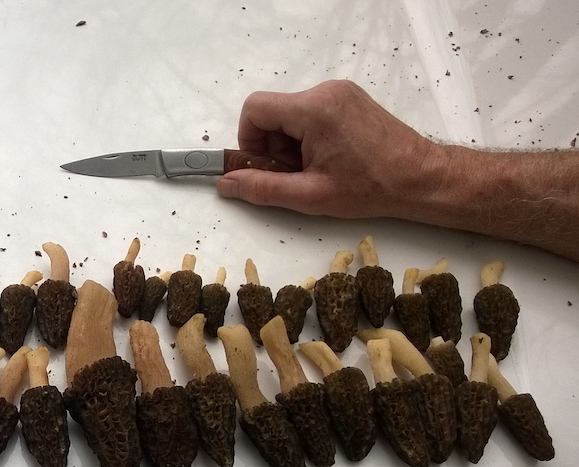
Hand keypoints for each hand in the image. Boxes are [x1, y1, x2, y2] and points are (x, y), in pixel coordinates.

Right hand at [217, 79, 443, 219]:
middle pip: (273, 112)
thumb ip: (261, 188)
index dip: (248, 140)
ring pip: (290, 114)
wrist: (421, 178)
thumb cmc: (371, 187)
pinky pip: (310, 113)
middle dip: (272, 146)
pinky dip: (307, 137)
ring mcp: (339, 92)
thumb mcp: (309, 195)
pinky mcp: (348, 99)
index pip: (255, 109)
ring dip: (290, 144)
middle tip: (292, 175)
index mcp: (314, 110)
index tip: (261, 165)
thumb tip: (227, 184)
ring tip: (313, 170)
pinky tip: (326, 159)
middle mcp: (326, 92)